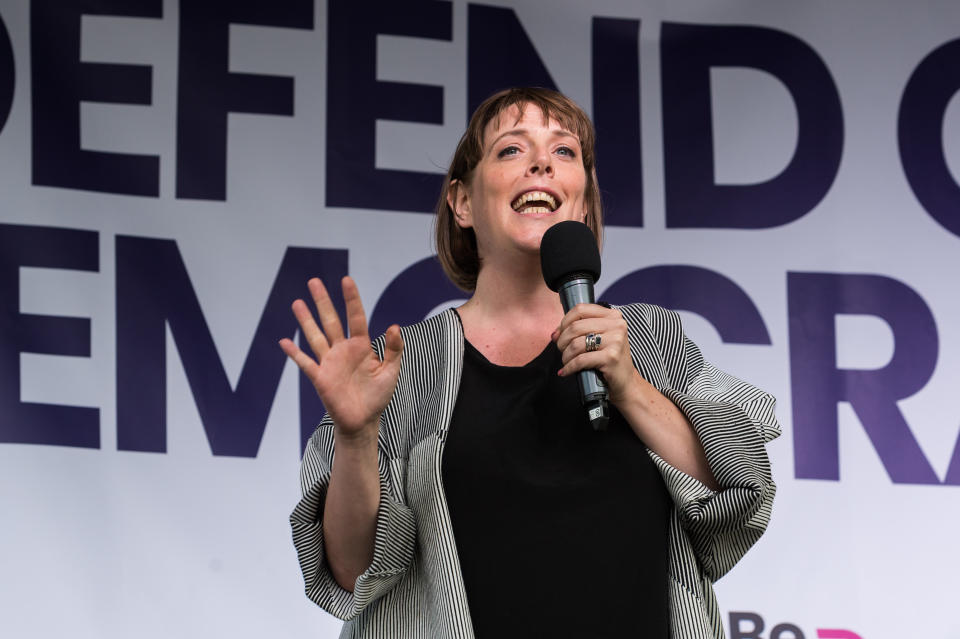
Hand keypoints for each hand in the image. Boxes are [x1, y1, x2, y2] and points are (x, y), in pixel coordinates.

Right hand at [279, 276, 402, 444]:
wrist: (363, 421)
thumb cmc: (378, 396)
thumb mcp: (391, 372)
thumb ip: (394, 349)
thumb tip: (394, 326)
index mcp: (361, 346)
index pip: (356, 317)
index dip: (351, 299)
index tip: (346, 280)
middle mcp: (342, 350)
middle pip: (331, 321)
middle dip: (322, 301)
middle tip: (313, 281)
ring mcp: (329, 362)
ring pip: (315, 336)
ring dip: (306, 320)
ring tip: (297, 302)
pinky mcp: (320, 378)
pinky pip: (305, 363)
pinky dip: (294, 353)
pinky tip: (284, 341)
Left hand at [553, 303, 639, 405]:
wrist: (626, 382)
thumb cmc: (608, 359)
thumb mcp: (598, 338)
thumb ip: (580, 330)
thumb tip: (555, 334)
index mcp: (613, 316)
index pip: (581, 309)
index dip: (564, 322)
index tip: (559, 334)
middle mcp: (617, 325)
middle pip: (576, 327)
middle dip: (562, 341)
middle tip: (561, 351)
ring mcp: (616, 340)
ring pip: (576, 344)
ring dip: (565, 355)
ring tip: (565, 362)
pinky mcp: (611, 357)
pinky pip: (581, 360)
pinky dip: (569, 367)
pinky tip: (565, 371)